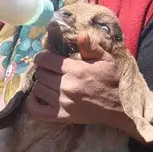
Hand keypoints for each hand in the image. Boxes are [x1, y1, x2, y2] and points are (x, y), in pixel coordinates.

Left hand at [25, 34, 152, 138]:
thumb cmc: (113, 81)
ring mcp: (62, 103)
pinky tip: (39, 96)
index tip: (46, 57)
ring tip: (48, 81)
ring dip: (40, 83)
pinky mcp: (62, 116)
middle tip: (50, 70)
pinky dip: (32, 102)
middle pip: (40, 73)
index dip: (42, 57)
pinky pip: (36, 110)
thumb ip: (91, 47)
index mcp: (76, 70)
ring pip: (37, 89)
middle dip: (43, 69)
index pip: (45, 60)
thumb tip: (80, 35)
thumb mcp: (107, 60)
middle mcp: (66, 86)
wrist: (120, 108)